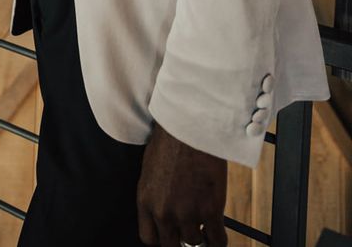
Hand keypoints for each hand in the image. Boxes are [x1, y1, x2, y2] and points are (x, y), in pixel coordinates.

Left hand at [137, 124, 227, 246]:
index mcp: (145, 200)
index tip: (170, 235)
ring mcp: (187, 214)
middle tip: (189, 232)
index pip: (148, 238)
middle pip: (170, 245)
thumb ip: (156, 194)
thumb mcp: (151, 170)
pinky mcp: (210, 211)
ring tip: (204, 225)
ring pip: (194, 242)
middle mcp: (163, 212)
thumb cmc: (170, 142)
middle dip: (180, 239)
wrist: (190, 129)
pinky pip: (217, 240)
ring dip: (200, 235)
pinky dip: (219, 241)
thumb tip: (164, 208)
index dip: (161, 238)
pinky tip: (218, 235)